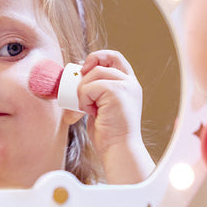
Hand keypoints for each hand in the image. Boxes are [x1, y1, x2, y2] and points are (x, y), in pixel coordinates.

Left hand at [77, 50, 154, 183]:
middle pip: (102, 62)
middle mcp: (130, 83)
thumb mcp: (102, 106)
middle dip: (85, 72)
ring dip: (83, 91)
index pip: (114, 57)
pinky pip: (89, 87)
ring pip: (94, 74)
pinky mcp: (117, 92)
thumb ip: (97, 91)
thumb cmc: (108, 134)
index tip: (84, 68)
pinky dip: (83, 99)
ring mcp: (125, 86)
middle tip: (79, 90)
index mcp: (129, 85)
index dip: (98, 57)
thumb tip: (77, 79)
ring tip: (87, 108)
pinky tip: (90, 113)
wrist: (118, 150)